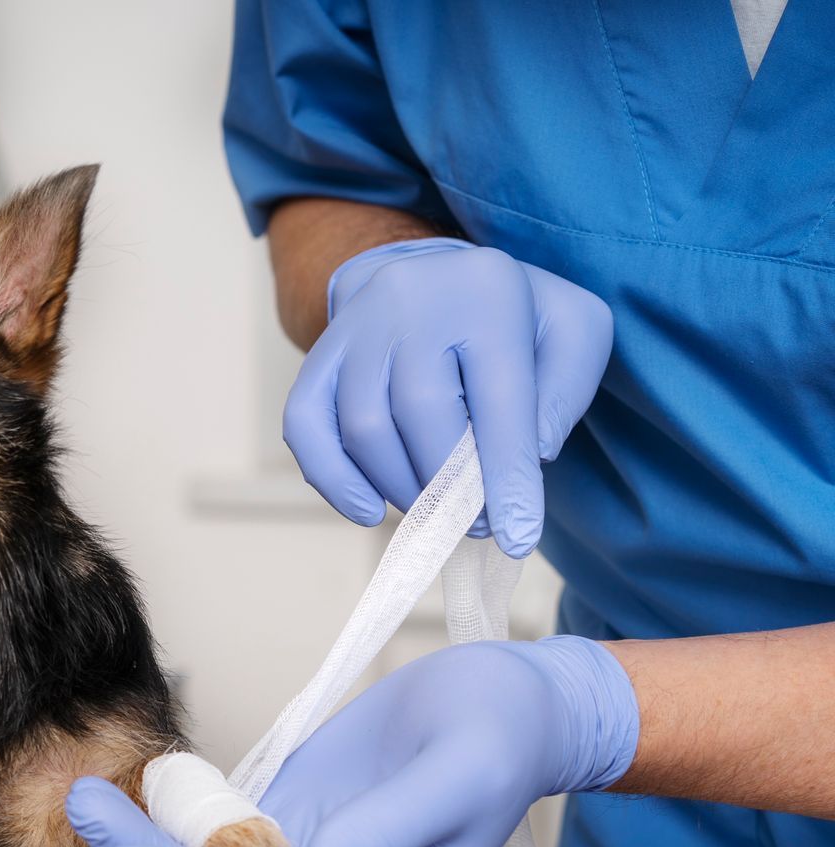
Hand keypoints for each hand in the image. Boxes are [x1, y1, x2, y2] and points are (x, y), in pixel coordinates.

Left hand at [67, 636, 637, 846]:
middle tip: (83, 812)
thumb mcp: (458, 774)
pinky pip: (223, 834)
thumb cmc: (501, 735)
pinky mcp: (298, 818)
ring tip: (87, 800)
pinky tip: (132, 792)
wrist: (520, 704)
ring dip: (149, 843)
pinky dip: (176, 818)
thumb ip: (389, 830)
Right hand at [284, 238, 612, 556]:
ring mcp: (356, 328)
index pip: (498, 395)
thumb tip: (531, 455)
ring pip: (364, 427)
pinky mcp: (319, 358)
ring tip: (436, 508)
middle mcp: (411, 299)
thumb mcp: (573, 330)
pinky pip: (306, 425)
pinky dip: (333, 479)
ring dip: (401, 487)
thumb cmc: (512, 317)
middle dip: (449, 486)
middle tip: (475, 523)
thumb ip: (566, 390)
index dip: (505, 473)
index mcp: (487, 290)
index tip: (518, 536)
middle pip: (420, 413)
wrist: (433, 277)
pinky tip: (368, 510)